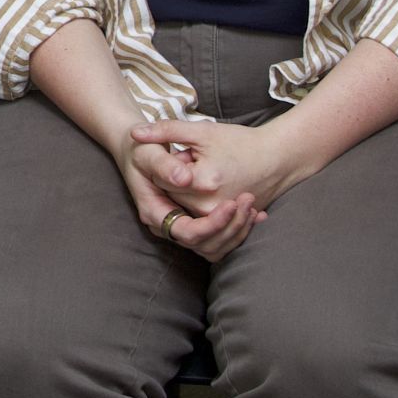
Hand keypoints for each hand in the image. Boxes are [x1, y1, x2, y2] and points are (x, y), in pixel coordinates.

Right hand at [112, 125, 260, 256]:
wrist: (141, 150)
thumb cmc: (143, 149)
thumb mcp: (147, 151)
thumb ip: (163, 164)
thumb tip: (184, 179)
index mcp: (154, 212)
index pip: (187, 233)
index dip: (212, 224)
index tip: (231, 204)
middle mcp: (167, 227)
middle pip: (204, 245)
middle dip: (230, 226)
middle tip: (248, 200)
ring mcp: (181, 228)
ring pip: (215, 248)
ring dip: (237, 232)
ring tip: (252, 208)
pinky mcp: (194, 224)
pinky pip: (220, 240)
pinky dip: (239, 230)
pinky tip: (256, 214)